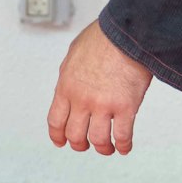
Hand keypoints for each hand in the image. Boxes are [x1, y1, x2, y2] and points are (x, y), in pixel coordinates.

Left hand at [46, 21, 153, 156]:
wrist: (126, 33)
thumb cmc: (103, 38)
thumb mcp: (73, 55)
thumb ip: (70, 75)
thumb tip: (70, 85)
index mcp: (66, 86)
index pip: (55, 120)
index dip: (57, 135)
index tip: (60, 141)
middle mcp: (81, 100)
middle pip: (74, 134)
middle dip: (79, 144)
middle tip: (84, 145)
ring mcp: (103, 105)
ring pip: (97, 140)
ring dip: (102, 148)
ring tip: (107, 148)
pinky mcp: (125, 108)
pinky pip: (122, 136)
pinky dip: (123, 146)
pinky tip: (124, 147)